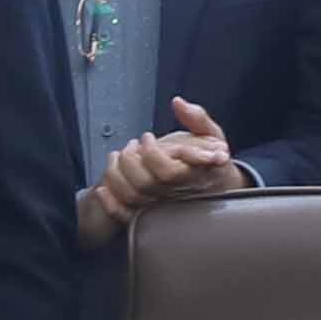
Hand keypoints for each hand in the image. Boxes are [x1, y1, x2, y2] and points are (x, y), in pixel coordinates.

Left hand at [80, 105, 250, 251]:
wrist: (217, 188)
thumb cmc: (211, 160)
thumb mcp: (212, 136)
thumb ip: (197, 118)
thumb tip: (178, 102)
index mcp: (193, 175)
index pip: (167, 171)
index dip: (151, 152)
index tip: (147, 137)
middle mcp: (177, 194)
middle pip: (144, 183)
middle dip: (130, 159)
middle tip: (131, 146)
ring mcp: (163, 207)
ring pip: (131, 197)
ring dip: (116, 174)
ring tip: (117, 158)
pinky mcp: (151, 215)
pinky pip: (126, 216)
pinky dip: (110, 204)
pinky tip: (103, 188)